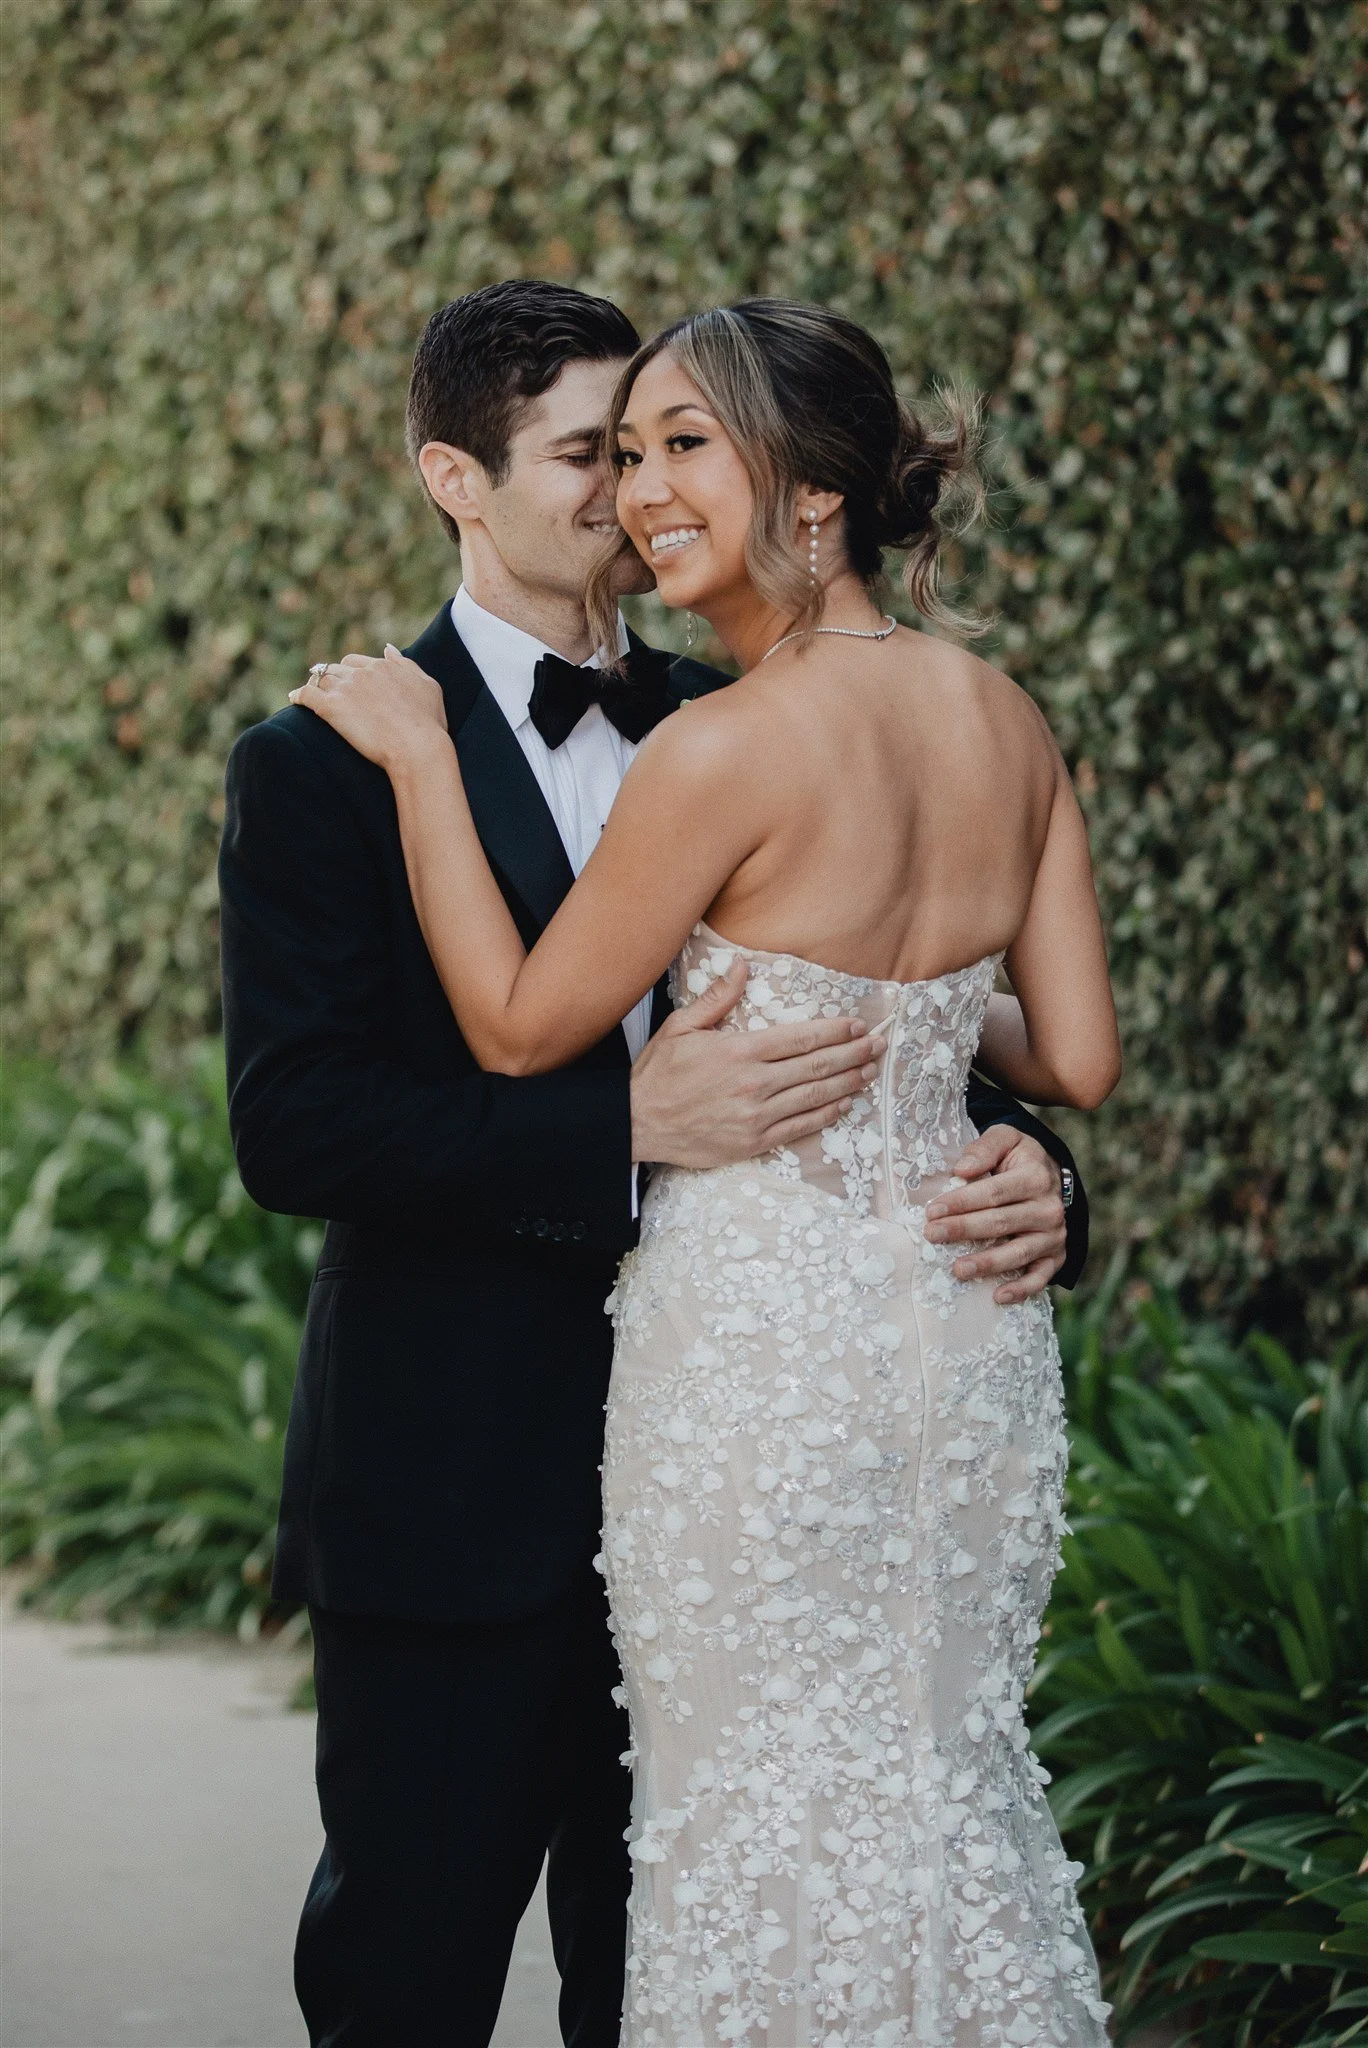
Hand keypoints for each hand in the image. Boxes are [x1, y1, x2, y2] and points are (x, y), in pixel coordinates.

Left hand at [290, 646, 447, 773]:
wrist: (417, 746)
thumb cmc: (428, 722)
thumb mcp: (428, 686)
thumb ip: (406, 665)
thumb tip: (389, 649)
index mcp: (382, 667)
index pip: (356, 662)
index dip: (351, 671)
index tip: (349, 683)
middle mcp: (362, 673)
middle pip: (337, 668)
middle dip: (332, 676)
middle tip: (328, 689)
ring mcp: (346, 689)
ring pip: (321, 679)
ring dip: (316, 684)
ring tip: (311, 694)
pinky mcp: (331, 708)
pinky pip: (307, 695)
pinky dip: (298, 695)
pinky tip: (293, 698)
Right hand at [631, 961, 885, 1169]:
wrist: (636, 1123)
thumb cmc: (658, 1073)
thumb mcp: (681, 1026)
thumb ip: (717, 998)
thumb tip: (744, 967)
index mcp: (740, 1050)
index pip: (801, 1037)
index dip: (834, 1031)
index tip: (857, 1025)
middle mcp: (754, 1083)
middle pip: (816, 1065)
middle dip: (852, 1054)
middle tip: (878, 1045)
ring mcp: (756, 1116)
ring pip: (814, 1096)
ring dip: (847, 1083)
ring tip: (869, 1071)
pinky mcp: (753, 1142)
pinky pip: (800, 1127)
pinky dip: (825, 1114)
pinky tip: (842, 1103)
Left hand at [923, 1126, 1067, 1304]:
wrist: (1051, 1176)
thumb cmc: (1019, 1158)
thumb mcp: (1006, 1139)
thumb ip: (985, 1148)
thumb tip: (961, 1169)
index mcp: (1036, 1177)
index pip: (994, 1193)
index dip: (961, 1202)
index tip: (932, 1210)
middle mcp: (1049, 1209)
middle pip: (1001, 1223)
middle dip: (963, 1230)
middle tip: (931, 1235)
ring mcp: (1054, 1236)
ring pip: (1018, 1253)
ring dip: (987, 1264)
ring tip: (957, 1270)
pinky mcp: (1056, 1256)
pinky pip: (1040, 1277)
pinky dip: (1022, 1289)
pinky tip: (998, 1296)